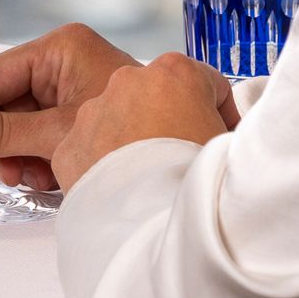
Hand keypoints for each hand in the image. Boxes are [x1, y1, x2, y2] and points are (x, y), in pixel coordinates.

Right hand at [0, 23, 138, 193]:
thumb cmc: (134, 141)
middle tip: (1, 173)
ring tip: (35, 176)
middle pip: (7, 103)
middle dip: (1, 143)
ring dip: (21, 156)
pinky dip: (43, 160)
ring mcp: (79, 91)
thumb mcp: (53, 135)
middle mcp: (69, 64)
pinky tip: (53, 176)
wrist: (183, 170)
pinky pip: (47, 135)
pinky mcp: (88, 116)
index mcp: (62, 49)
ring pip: (25, 125)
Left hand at [52, 53, 236, 192]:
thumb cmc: (201, 183)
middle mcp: (127, 82)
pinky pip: (88, 155)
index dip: (215, 114)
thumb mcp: (231, 146)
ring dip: (130, 147)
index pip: (201, 82)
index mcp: (174, 73)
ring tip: (150, 185)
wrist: (159, 225)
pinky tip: (123, 196)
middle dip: (165, 126)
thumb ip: (220, 129)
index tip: (216, 140)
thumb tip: (219, 140)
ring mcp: (92, 114)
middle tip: (180, 165)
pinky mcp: (68, 149)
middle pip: (152, 101)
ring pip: (115, 125)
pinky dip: (102, 171)